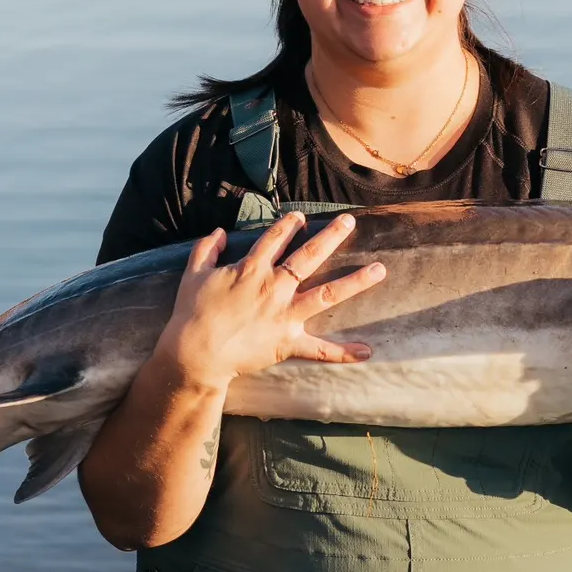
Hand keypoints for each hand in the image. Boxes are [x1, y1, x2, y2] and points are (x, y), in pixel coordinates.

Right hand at [157, 212, 384, 391]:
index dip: (289, 225)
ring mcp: (284, 315)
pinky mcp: (287, 342)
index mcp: (251, 269)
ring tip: (380, 270)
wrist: (195, 353)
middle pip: (309, 256)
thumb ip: (206, 249)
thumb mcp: (193, 274)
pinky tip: (367, 351)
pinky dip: (342, 353)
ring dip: (355, 282)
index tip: (301, 217)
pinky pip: (319, 350)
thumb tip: (219, 231)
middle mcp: (274, 287)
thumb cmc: (191, 314)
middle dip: (331, 236)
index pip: (276, 239)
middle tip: (351, 221)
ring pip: (327, 294)